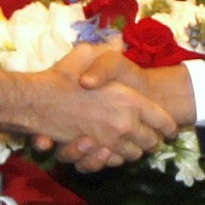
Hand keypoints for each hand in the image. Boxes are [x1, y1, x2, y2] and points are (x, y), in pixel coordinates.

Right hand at [0, 47, 176, 171]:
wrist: (36, 102)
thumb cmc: (63, 76)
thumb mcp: (88, 53)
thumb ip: (107, 50)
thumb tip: (117, 41)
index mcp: (130, 100)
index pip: (163, 121)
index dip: (167, 125)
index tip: (168, 127)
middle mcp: (125, 124)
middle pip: (151, 143)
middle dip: (152, 140)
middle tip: (149, 135)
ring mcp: (110, 142)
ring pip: (133, 156)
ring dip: (133, 150)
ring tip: (129, 142)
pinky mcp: (93, 153)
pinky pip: (113, 162)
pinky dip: (114, 159)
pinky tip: (110, 149)